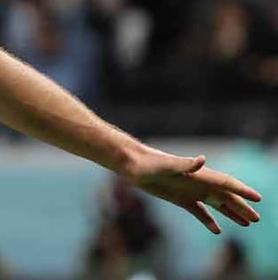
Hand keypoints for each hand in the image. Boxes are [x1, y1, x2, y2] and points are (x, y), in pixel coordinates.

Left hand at [124, 149, 261, 233]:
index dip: (242, 191)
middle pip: (225, 196)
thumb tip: (203, 160)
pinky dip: (209, 220)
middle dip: (242, 207)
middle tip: (257, 218)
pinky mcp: (179, 198)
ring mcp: (189, 191)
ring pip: (216, 204)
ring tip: (247, 224)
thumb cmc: (149, 163)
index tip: (258, 198)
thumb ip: (185, 164)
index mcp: (199, 175)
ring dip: (231, 213)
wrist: (132, 164)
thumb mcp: (166, 165)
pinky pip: (199, 211)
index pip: (226, 183)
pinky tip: (217, 230)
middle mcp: (198, 183)